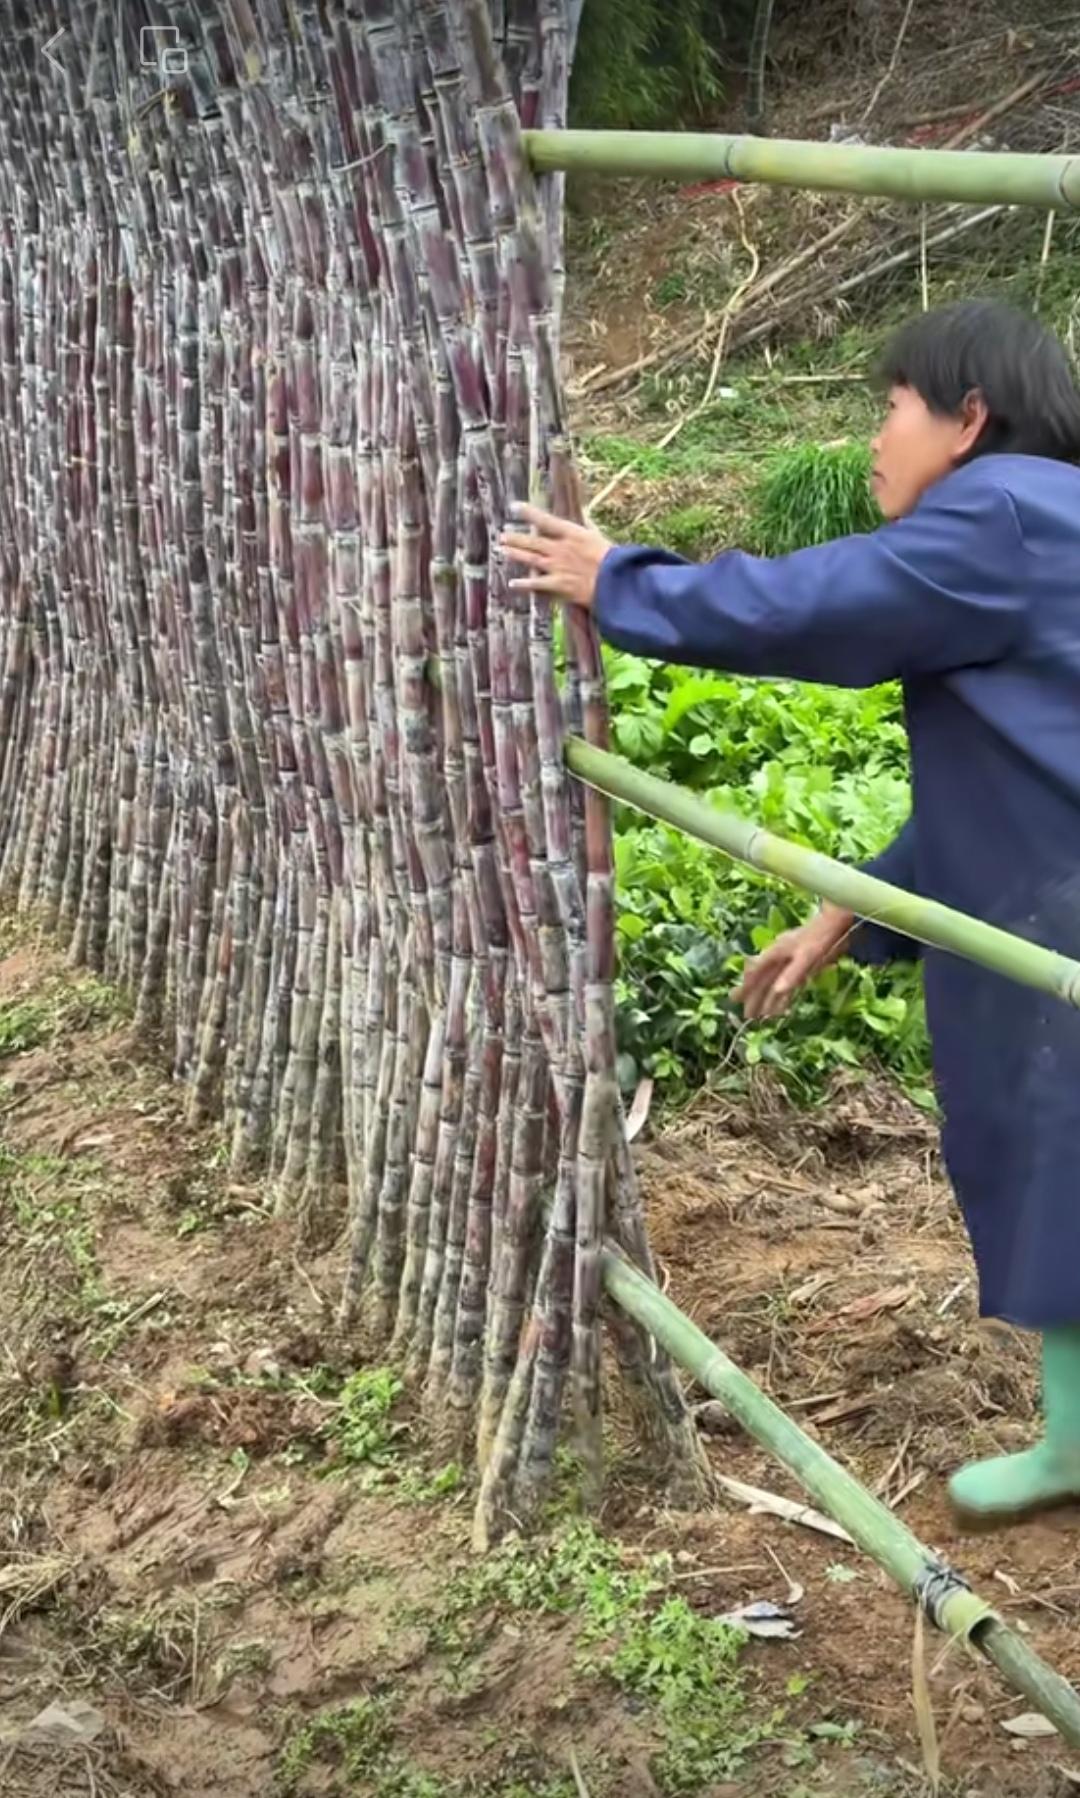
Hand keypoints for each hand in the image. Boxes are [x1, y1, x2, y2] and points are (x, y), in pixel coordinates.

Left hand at [499, 503, 612, 608]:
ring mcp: (557, 566)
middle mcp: (560, 548)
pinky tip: (512, 584)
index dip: (528, 513)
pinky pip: (536, 584)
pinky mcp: (557, 585)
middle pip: (532, 541)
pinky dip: (523, 585)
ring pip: (530, 558)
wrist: (616, 583)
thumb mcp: (599, 537)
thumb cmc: (612, 560)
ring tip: (502, 549)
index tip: (513, 506)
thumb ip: (588, 525)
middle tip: (502, 534)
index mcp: (571, 534)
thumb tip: (585, 512)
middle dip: (516, 537)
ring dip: (515, 553)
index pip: (545, 520)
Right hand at [734, 905, 854, 1020]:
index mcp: (775, 952)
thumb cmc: (820, 938)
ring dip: (767, 999)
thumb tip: (777, 990)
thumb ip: (793, 973)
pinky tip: (781, 1007)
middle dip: (754, 997)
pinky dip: (782, 995)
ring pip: (773, 982)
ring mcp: (788, 960)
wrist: (835, 922)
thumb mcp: (807, 956)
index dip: (746, 986)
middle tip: (746, 1015)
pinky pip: (787, 983)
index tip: (736, 999)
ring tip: (760, 1016)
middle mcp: (778, 956)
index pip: (756, 971)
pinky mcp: (799, 964)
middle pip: (762, 979)